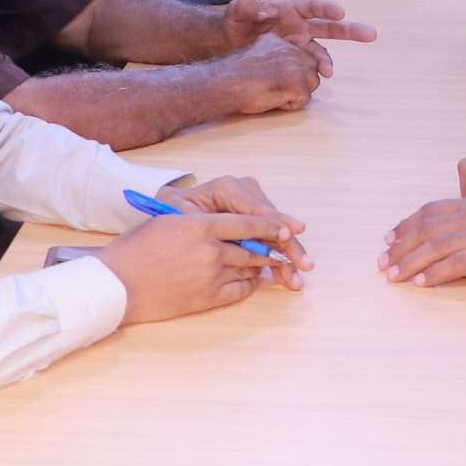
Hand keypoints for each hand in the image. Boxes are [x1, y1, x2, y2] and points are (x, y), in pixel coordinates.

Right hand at [98, 211, 304, 322]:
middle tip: (282, 249)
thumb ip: (199, 223)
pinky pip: (239, 291)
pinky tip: (252, 281)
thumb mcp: (168, 222)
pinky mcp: (206, 299)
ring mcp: (210, 276)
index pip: (246, 223)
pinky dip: (249, 285)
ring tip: (269, 265)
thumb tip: (222, 227)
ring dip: (260, 267)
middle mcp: (210, 250)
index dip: (270, 226)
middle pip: (252, 248)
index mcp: (200, 225)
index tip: (286, 228)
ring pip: (248, 269)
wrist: (118, 284)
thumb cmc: (137, 249)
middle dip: (269, 249)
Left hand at [156, 175, 311, 271]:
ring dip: (288, 254)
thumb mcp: (181, 216)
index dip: (271, 221)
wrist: (163, 221)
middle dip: (287, 243)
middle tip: (302, 263)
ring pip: (275, 231)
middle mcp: (244, 194)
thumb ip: (206, 223)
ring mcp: (251, 208)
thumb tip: (233, 234)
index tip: (285, 234)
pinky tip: (288, 274)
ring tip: (297, 276)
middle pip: (271, 219)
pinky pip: (271, 239)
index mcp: (227, 189)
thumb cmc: (169, 217)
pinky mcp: (253, 223)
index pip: (254, 206)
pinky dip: (279, 257)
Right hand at [217, 32, 325, 116]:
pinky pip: (303, 101)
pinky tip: (272, 99)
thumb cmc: (234, 75)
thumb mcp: (256, 54)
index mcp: (280, 41)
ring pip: (311, 85)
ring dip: (295, 94)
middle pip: (312, 69)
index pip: (302, 56)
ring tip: (272, 93)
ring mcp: (298, 66)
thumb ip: (273, 56)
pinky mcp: (299, 84)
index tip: (280, 79)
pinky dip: (289, 105)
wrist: (226, 83)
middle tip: (276, 89)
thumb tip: (283, 69)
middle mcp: (292, 49)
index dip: (295, 72)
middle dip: (300, 83)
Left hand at [222, 0, 377, 66]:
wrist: (231, 43)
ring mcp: (299, 42)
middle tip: (371, 34)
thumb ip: (244, 6)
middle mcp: (300, 24)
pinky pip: (310, 63)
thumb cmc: (236, 22)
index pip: (313, 5)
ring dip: (328, 59)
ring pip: (322, 49)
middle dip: (350, 30)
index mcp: (291, 8)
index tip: (341, 13)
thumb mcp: (237, 13)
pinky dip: (316, 68)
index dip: (327, 8)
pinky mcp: (295, 57)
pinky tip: (319, 76)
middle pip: (329, 26)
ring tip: (330, 71)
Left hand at [379, 194, 465, 286]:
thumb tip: (457, 233)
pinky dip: (435, 273)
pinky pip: (456, 264)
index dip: (406, 224)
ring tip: (393, 277)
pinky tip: (421, 283)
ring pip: (434, 247)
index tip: (389, 237)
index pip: (430, 212)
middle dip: (400, 246)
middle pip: (425, 229)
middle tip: (382, 262)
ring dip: (409, 262)